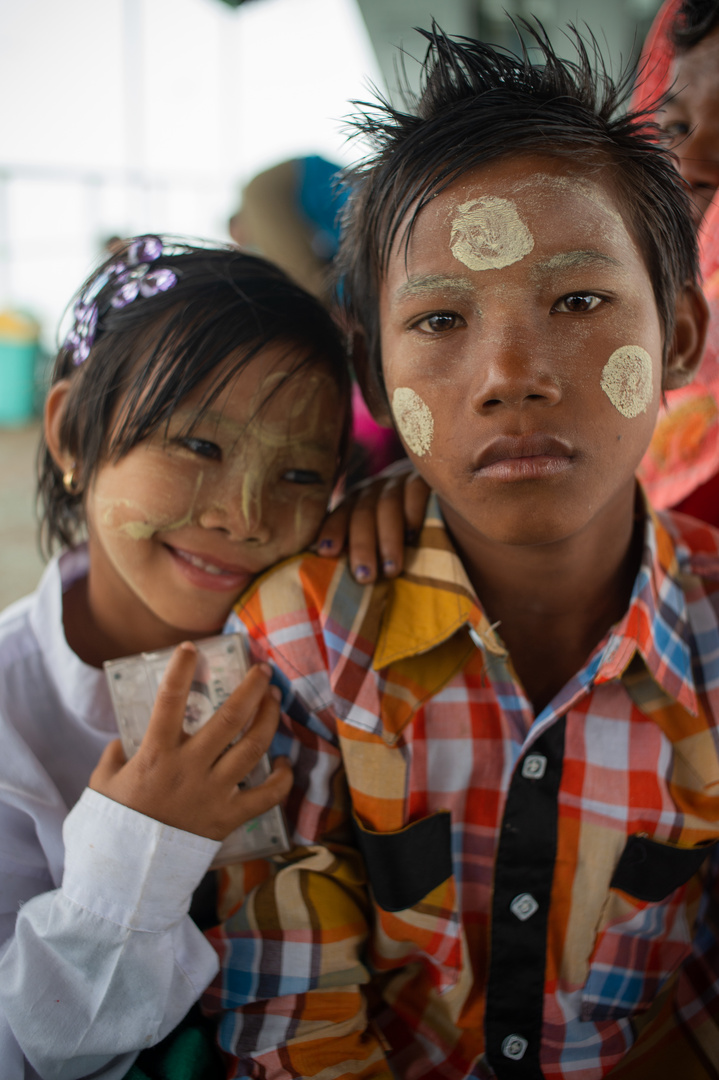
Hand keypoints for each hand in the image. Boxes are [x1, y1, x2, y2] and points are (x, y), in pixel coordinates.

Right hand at [90, 642, 291, 839]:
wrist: (127, 876)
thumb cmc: (114, 824)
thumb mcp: (102, 784)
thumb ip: (114, 757)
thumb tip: (123, 741)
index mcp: (155, 755)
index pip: (169, 701)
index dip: (180, 670)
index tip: (191, 648)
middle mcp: (189, 768)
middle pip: (230, 718)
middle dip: (252, 688)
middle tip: (263, 671)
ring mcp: (212, 792)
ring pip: (253, 747)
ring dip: (269, 720)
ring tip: (275, 702)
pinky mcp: (228, 818)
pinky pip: (266, 796)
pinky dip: (282, 778)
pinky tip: (286, 763)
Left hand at [316, 462, 429, 582]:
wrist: (433, 486)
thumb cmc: (398, 528)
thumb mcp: (375, 535)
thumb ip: (357, 549)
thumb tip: (333, 583)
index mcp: (354, 504)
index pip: (338, 516)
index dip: (332, 532)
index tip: (326, 553)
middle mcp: (372, 491)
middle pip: (362, 514)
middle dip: (362, 546)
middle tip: (365, 576)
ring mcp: (397, 482)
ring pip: (387, 505)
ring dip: (388, 539)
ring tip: (391, 570)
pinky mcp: (422, 478)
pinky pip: (415, 490)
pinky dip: (413, 512)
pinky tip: (413, 536)